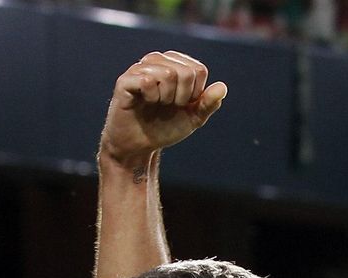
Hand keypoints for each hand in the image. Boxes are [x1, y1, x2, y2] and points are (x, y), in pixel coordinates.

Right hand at [99, 51, 226, 170]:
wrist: (139, 146)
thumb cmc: (164, 128)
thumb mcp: (192, 117)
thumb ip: (208, 103)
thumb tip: (222, 87)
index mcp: (174, 64)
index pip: (198, 70)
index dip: (195, 93)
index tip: (182, 104)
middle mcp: (157, 61)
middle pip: (185, 71)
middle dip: (182, 96)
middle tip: (168, 106)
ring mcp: (140, 68)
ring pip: (168, 73)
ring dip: (167, 97)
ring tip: (156, 104)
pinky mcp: (125, 80)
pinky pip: (148, 81)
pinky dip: (152, 97)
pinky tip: (145, 102)